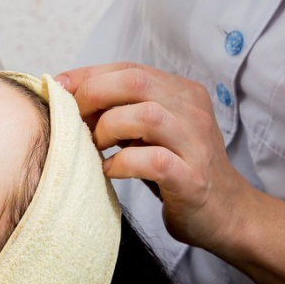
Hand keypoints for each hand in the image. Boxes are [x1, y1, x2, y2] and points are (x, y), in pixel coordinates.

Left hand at [54, 62, 255, 253]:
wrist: (225, 213)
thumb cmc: (174, 169)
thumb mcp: (147, 132)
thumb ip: (119, 110)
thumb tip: (68, 96)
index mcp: (181, 93)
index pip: (129, 69)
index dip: (88, 76)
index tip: (60, 89)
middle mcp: (192, 111)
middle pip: (136, 82)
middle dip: (94, 95)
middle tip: (74, 120)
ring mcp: (195, 144)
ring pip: (147, 115)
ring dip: (108, 128)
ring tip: (96, 146)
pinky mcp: (192, 178)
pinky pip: (154, 160)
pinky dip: (122, 163)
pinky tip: (109, 170)